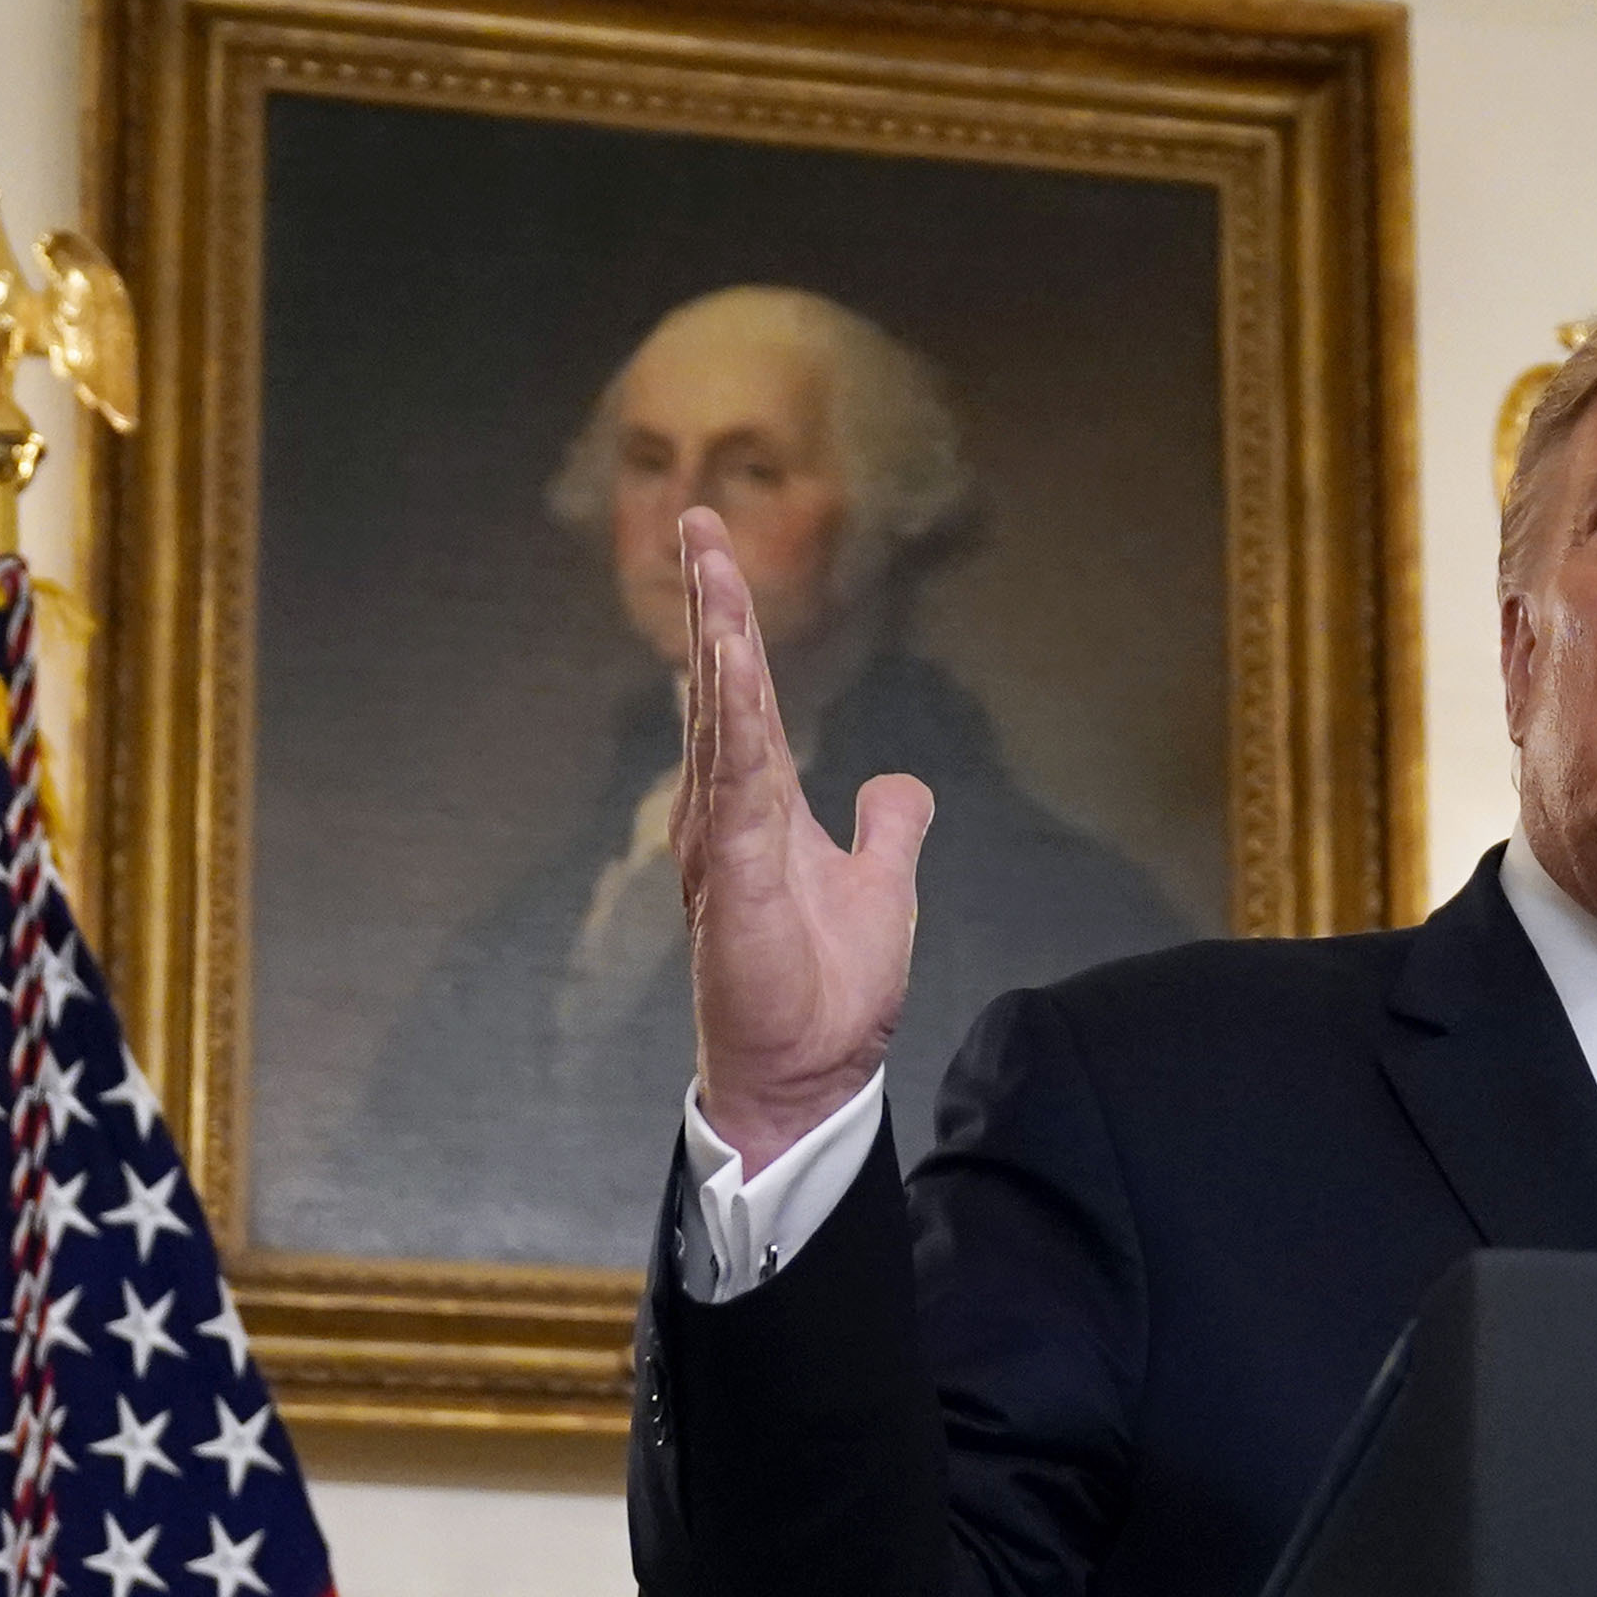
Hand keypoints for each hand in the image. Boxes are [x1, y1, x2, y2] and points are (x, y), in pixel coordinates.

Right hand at [673, 506, 928, 1164]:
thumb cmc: (829, 992)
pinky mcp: (734, 880)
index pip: (748, 701)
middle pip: (721, 693)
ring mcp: (724, 845)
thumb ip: (887, 828)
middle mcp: (726, 816)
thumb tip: (898, 783)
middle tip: (698, 522)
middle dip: (712, 606)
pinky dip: (732, 722)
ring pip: (722, 724)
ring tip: (712, 568)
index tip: (718, 552)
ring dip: (719, 644)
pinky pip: (734, 785)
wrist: (811, 1073)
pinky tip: (728, 664)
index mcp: (756, 810)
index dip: (735, 628)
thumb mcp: (881, 886)